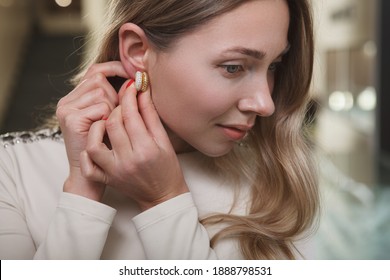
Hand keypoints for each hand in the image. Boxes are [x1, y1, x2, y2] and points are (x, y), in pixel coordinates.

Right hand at [56, 62, 128, 200]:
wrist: (92, 178)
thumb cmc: (107, 150)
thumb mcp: (110, 120)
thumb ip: (115, 99)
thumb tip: (135, 78)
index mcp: (75, 98)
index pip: (94, 71)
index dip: (114, 68)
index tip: (134, 73)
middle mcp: (67, 100)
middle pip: (99, 79)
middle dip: (115, 94)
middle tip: (117, 114)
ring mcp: (67, 108)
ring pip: (102, 92)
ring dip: (113, 108)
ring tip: (110, 126)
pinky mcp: (72, 118)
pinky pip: (101, 106)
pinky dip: (109, 118)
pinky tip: (106, 132)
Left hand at [80, 81, 188, 209]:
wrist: (162, 196)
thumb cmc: (167, 168)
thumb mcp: (164, 141)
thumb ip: (150, 115)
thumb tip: (141, 91)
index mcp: (145, 149)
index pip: (130, 115)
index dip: (129, 96)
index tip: (131, 86)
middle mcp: (127, 161)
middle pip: (112, 124)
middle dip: (116, 107)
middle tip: (123, 102)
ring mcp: (114, 171)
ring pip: (95, 142)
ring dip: (99, 127)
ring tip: (109, 121)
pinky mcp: (107, 178)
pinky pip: (89, 164)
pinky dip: (89, 150)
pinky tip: (99, 141)